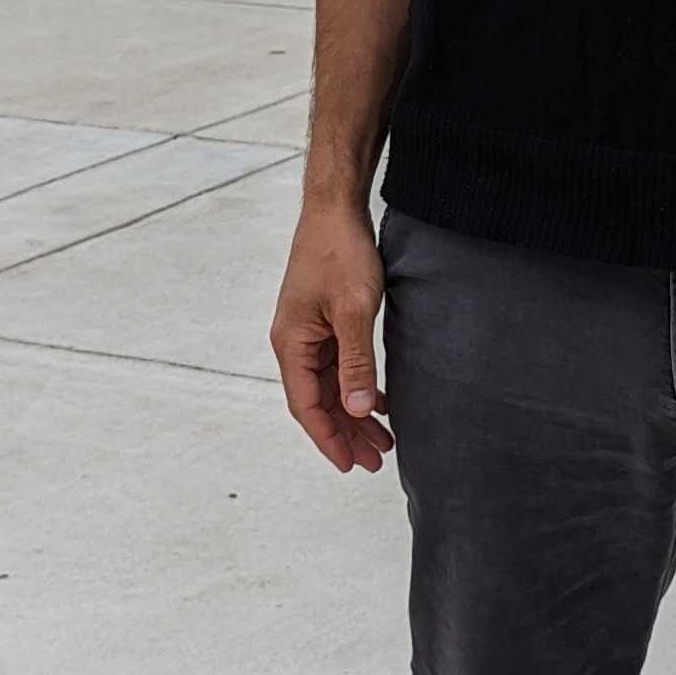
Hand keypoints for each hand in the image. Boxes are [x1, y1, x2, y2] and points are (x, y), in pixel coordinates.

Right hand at [273, 197, 395, 470]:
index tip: (351, 465)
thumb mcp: (353, 311)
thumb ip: (355, 363)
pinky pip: (338, 367)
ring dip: (354, 413)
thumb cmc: (340, 252)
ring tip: (384, 440)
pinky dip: (358, 387)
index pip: (306, 406)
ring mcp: (309, 332)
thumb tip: (355, 409)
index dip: (329, 438)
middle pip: (318, 402)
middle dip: (346, 433)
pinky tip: (381, 402)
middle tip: (376, 461)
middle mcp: (294, 342)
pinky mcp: (324, 321)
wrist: (336, 209)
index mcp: (291, 343)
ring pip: (330, 387)